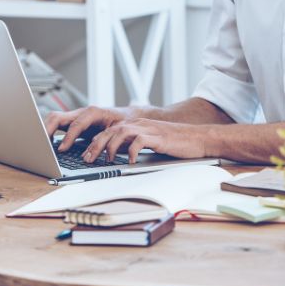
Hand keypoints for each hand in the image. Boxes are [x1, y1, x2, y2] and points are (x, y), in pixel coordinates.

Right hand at [44, 105, 136, 151]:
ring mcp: (75, 116)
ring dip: (45, 131)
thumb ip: (106, 138)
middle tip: (41, 146)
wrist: (127, 116)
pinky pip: (57, 125)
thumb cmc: (123, 122)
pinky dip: (49, 133)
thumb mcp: (118, 130)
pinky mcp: (73, 122)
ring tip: (40, 146)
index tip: (61, 150)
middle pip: (57, 117)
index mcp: (93, 112)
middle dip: (47, 130)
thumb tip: (92, 152)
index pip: (76, 124)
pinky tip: (47, 145)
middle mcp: (81, 113)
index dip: (68, 137)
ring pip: (54, 119)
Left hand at [81, 119, 210, 162]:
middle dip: (96, 144)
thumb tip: (119, 157)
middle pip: (112, 129)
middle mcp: (141, 124)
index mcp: (137, 125)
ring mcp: (149, 129)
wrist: (199, 138)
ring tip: (107, 160)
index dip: (95, 141)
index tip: (86, 154)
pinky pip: (140, 141)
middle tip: (88, 158)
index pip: (110, 130)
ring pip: (122, 132)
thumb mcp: (152, 142)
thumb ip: (136, 145)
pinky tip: (131, 161)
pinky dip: (132, 150)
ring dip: (111, 147)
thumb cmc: (177, 142)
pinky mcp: (159, 137)